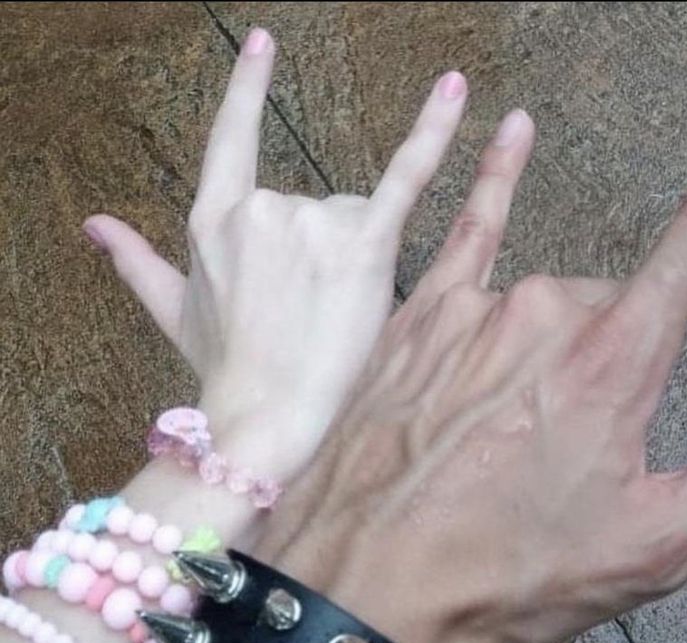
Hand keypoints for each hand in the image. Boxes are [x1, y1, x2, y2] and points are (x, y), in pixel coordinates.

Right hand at [82, 28, 468, 479]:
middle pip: (313, 205)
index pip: (232, 139)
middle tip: (304, 317)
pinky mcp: (363, 246)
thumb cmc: (223, 370)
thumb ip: (136, 261)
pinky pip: (407, 177)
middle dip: (318, 257)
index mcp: (216, 221)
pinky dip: (434, 131)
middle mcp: (260, 209)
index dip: (247, 90)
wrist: (261, 417)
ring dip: (350, 264)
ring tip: (329, 319)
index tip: (263, 44)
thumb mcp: (173, 313)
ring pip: (351, 219)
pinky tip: (454, 89)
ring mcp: (310, 223)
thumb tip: (94, 225)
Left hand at [256, 107, 686, 642]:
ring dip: (541, 357)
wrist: (368, 585)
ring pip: (541, 303)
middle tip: (560, 457)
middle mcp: (544, 312)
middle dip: (604, 370)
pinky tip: (515, 133)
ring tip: (502, 441)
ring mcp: (473, 307)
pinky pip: (465, 231)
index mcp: (614, 359)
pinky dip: (494, 182)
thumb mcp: (650, 543)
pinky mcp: (415, 316)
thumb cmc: (502, 573)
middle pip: (610, 308)